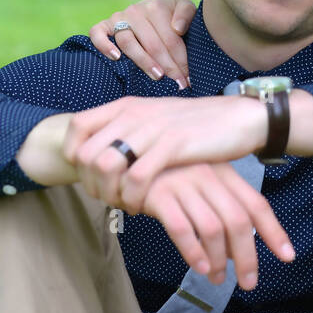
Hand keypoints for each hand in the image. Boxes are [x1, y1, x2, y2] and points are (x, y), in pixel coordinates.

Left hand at [62, 96, 264, 212]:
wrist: (238, 119)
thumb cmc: (196, 125)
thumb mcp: (156, 118)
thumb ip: (128, 129)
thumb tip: (102, 151)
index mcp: (127, 106)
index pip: (77, 127)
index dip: (74, 155)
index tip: (89, 175)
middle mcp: (134, 114)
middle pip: (86, 153)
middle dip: (90, 184)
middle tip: (108, 199)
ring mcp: (152, 129)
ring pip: (105, 166)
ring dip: (109, 193)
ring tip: (124, 204)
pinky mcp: (172, 146)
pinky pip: (136, 177)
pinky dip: (133, 198)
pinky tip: (143, 206)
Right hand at [89, 0, 195, 88]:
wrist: (153, 10)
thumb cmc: (171, 14)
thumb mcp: (184, 7)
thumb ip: (186, 13)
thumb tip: (177, 29)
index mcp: (156, 7)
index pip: (171, 39)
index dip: (181, 60)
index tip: (187, 78)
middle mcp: (136, 11)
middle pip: (152, 44)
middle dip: (168, 66)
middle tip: (178, 84)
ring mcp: (118, 18)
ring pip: (128, 43)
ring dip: (143, 61)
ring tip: (157, 76)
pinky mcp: (103, 25)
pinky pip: (97, 34)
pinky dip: (104, 45)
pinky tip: (116, 58)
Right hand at [140, 161, 294, 290]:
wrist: (123, 156)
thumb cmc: (167, 177)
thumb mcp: (201, 185)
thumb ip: (222, 212)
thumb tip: (239, 252)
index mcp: (224, 173)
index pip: (256, 205)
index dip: (274, 232)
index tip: (287, 256)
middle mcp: (208, 175)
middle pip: (238, 221)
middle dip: (248, 256)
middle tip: (248, 282)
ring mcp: (184, 183)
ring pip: (213, 228)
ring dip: (219, 259)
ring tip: (218, 279)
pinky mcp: (158, 194)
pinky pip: (181, 228)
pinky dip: (193, 251)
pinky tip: (199, 267)